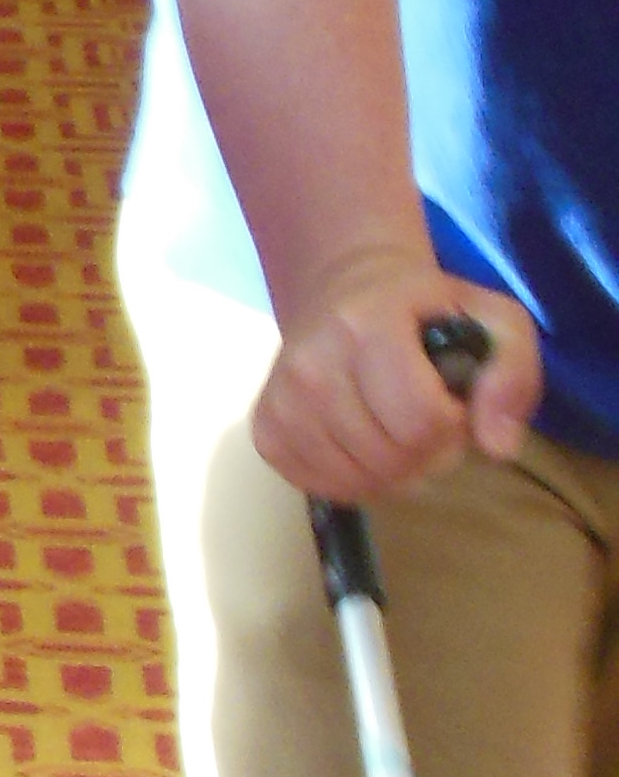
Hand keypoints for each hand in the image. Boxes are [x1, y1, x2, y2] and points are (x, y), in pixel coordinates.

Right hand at [248, 256, 541, 497]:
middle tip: (429, 425)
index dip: (452, 428)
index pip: (419, 420)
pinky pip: (319, 486)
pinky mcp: (265, 430)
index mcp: (366, 326)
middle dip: (426, 456)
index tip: (453, 406)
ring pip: (355, 481)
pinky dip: (354, 482)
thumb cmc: (425, 310)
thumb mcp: (493, 321)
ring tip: (398, 436)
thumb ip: (512, 377)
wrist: (342, 289)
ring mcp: (281, 401)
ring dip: (393, 474)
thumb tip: (497, 448)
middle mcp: (311, 365)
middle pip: (388, 458)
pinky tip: (365, 450)